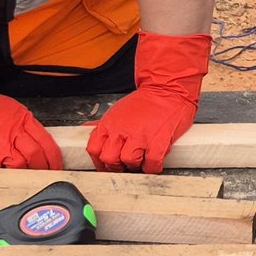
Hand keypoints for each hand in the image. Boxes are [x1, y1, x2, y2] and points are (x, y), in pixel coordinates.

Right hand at [0, 51, 62, 168]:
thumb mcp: (6, 108)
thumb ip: (20, 124)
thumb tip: (31, 140)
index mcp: (22, 118)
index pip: (46, 141)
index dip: (54, 157)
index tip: (56, 165)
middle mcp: (15, 131)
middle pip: (39, 154)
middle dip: (46, 168)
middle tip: (47, 175)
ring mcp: (2, 145)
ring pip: (24, 165)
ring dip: (29, 173)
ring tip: (30, 179)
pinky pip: (4, 171)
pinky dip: (10, 176)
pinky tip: (11, 179)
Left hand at [87, 31, 209, 172]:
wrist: (167, 88)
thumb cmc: (145, 102)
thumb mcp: (118, 111)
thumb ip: (103, 124)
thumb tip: (87, 129)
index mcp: (110, 123)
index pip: (94, 149)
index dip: (99, 161)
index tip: (106, 165)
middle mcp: (122, 129)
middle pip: (109, 158)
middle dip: (116, 166)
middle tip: (124, 165)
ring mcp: (140, 135)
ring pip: (128, 161)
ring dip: (135, 166)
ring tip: (141, 161)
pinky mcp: (158, 141)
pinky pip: (151, 163)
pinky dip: (153, 168)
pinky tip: (154, 163)